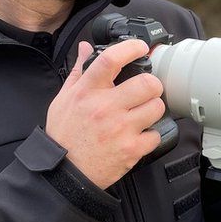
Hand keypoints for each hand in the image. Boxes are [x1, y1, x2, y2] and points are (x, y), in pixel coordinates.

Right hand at [46, 40, 164, 188]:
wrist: (64, 174)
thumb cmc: (64, 135)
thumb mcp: (63, 99)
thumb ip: (79, 71)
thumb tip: (86, 47)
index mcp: (87, 92)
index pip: (111, 60)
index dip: (130, 48)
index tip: (140, 47)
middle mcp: (105, 108)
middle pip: (147, 83)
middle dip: (152, 84)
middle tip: (147, 90)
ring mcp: (120, 129)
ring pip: (157, 107)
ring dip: (153, 109)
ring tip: (142, 113)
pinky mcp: (131, 149)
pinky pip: (156, 134)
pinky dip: (151, 135)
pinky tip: (139, 135)